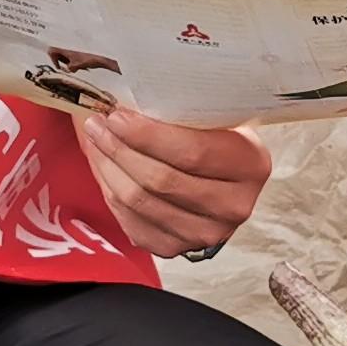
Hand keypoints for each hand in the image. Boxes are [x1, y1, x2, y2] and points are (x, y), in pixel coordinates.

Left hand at [79, 107, 272, 256]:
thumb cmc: (214, 136)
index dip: (147, 135)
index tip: (116, 115)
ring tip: (95, 141)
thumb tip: (119, 96)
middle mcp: (234, 206)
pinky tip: (104, 168)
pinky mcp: (177, 248)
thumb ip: (178, 109)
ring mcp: (206, 234)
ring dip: (108, 168)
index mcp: (251, 164)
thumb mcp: (214, 116)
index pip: (191, 152)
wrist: (223, 178)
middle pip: (162, 181)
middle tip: (97, 124)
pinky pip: (132, 223)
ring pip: (141, 202)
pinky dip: (111, 192)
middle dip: (120, 149)